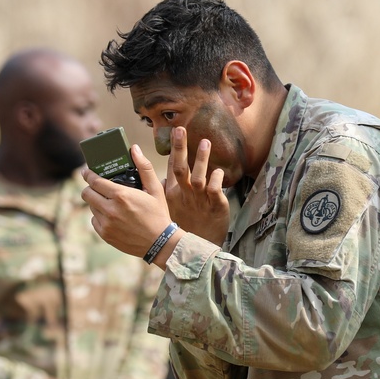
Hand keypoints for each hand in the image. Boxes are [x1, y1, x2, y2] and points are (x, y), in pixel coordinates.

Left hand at [81, 145, 179, 264]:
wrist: (160, 243)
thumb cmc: (158, 214)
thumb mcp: (155, 189)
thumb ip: (144, 167)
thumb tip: (134, 148)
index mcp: (121, 196)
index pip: (94, 181)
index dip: (88, 174)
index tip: (86, 171)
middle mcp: (110, 210)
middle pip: (87, 194)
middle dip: (90, 187)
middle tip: (96, 186)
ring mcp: (106, 224)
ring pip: (91, 207)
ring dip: (96, 202)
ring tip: (108, 201)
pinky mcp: (105, 235)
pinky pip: (94, 221)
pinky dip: (100, 216)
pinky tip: (111, 216)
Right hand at [165, 126, 229, 244]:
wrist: (197, 249)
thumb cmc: (185, 227)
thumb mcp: (171, 208)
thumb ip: (166, 191)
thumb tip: (161, 177)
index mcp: (173, 193)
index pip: (172, 166)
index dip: (172, 149)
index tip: (171, 131)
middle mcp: (184, 193)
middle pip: (180, 167)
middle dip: (179, 148)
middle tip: (179, 129)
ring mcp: (199, 199)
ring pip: (198, 176)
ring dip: (201, 159)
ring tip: (205, 142)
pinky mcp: (215, 205)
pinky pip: (216, 189)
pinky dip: (217, 179)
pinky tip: (219, 171)